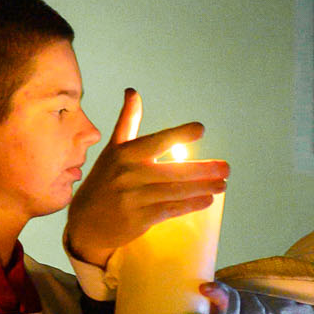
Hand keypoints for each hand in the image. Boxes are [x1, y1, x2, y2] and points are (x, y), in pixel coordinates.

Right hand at [65, 91, 228, 268]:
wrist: (87, 222)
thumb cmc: (105, 182)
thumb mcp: (112, 150)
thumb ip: (128, 122)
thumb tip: (133, 92)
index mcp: (124, 153)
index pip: (156, 141)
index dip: (178, 134)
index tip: (200, 128)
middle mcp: (128, 173)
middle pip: (173, 170)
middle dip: (203, 169)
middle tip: (227, 168)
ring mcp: (133, 196)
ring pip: (175, 191)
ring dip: (202, 188)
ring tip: (223, 184)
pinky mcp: (138, 218)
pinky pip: (170, 210)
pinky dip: (190, 205)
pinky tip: (207, 201)